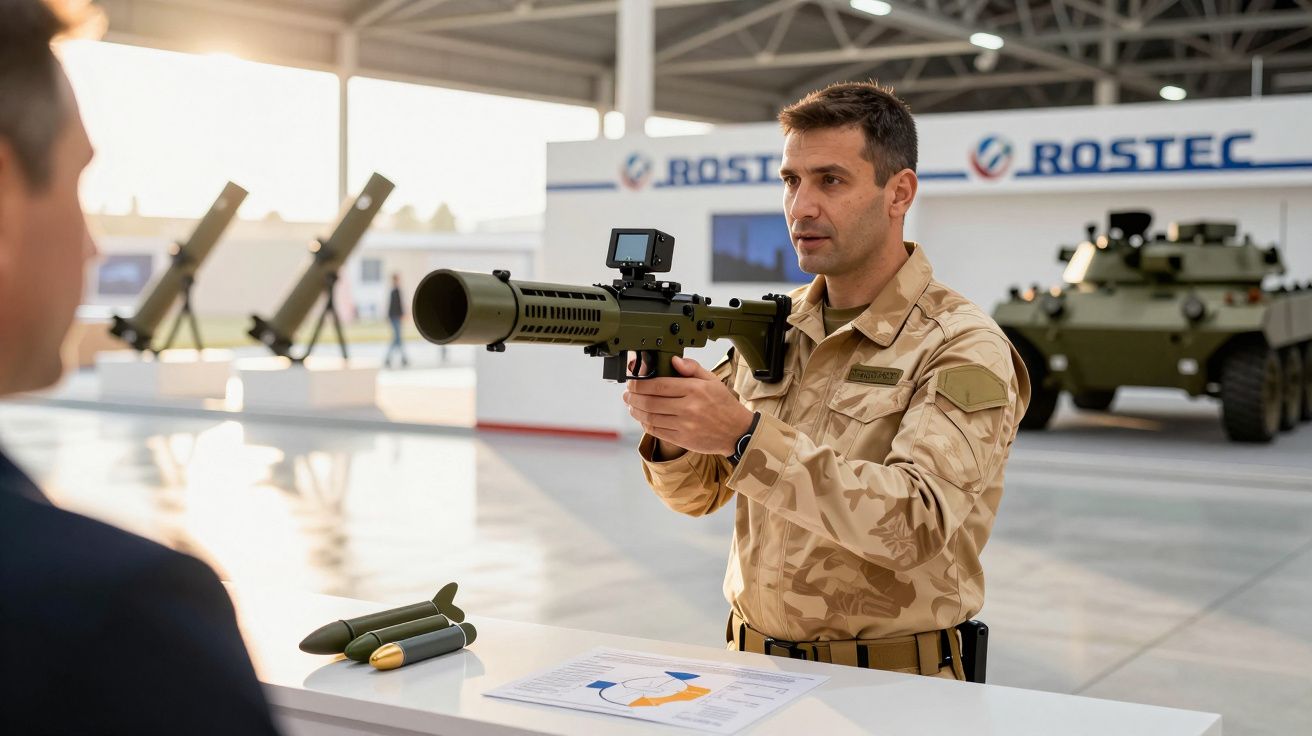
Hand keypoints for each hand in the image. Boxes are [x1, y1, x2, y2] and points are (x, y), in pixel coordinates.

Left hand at [623, 356, 754, 455]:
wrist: (737, 431)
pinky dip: (646, 424)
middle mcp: (689, 408)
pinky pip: (657, 431)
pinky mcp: (683, 439)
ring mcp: (685, 425)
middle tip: (627, 394)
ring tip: (631, 406)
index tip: (632, 382)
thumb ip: (692, 368)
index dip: (640, 384)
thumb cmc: (723, 404)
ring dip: (636, 411)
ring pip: (651, 418)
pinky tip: (643, 418)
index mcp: (695, 390)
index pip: (659, 384)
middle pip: (650, 402)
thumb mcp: (712, 380)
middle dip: (633, 397)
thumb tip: (673, 360)